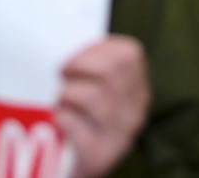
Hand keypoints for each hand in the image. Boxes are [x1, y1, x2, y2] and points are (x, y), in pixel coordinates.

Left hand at [55, 37, 149, 177]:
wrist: (78, 172)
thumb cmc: (83, 123)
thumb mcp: (98, 92)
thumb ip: (93, 68)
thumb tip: (63, 34)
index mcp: (139, 89)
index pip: (129, 54)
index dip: (97, 49)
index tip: (75, 57)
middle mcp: (137, 111)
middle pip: (113, 71)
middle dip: (79, 66)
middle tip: (61, 74)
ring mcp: (122, 136)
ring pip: (93, 96)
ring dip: (67, 94)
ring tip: (59, 101)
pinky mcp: (101, 157)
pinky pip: (77, 125)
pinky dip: (62, 118)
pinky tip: (59, 121)